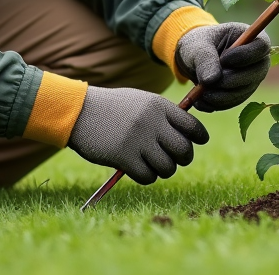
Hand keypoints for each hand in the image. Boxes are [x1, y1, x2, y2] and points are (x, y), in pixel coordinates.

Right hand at [67, 86, 208, 184]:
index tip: (195, 143)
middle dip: (182, 158)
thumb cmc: (112, 107)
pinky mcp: (124, 158)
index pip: (193, 126)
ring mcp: (139, 141)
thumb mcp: (140, 101)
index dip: (198, 137)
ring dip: (163, 170)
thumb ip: (163, 114)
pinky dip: (146, 176)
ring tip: (152, 163)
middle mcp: (153, 123)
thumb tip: (188, 135)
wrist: (80, 111)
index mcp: (159, 106)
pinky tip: (137, 168)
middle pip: (184, 150)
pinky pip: (148, 177)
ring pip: (168, 168)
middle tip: (173, 159)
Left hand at [175, 23, 270, 111]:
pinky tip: (200, 100)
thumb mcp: (197, 45)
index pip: (262, 46)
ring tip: (200, 92)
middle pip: (255, 73)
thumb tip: (211, 80)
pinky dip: (216, 103)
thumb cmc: (198, 45)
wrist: (192, 60)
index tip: (224, 59)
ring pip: (243, 91)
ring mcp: (252, 78)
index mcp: (250, 36)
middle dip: (229, 80)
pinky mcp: (242, 93)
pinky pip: (234, 102)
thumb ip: (205, 59)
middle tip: (207, 81)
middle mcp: (257, 59)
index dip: (245, 55)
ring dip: (220, 95)